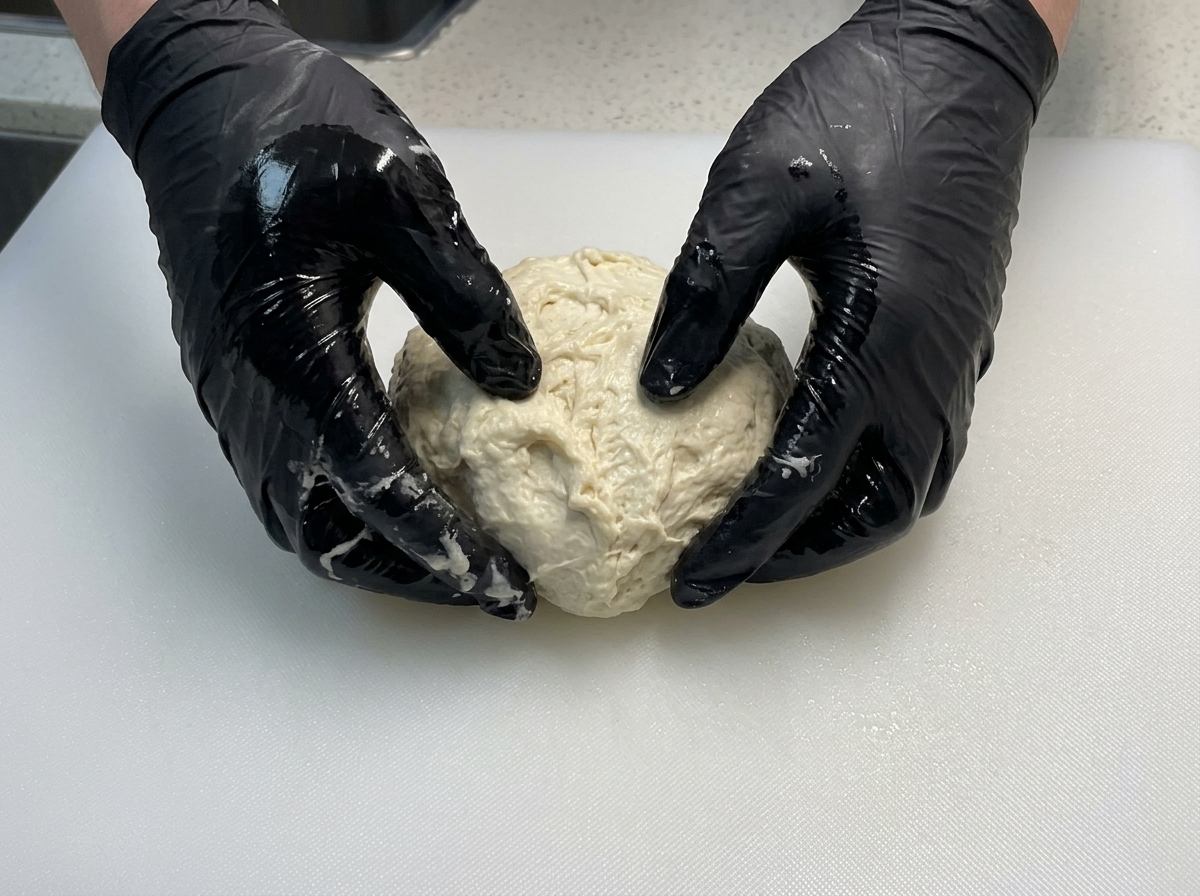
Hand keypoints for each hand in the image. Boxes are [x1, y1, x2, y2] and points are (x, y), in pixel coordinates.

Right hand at [102, 0, 541, 618]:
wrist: (202, 100)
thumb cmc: (301, 134)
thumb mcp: (399, 194)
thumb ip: (462, 293)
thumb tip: (523, 385)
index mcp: (295, 350)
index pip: (371, 482)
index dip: (440, 545)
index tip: (504, 584)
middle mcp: (255, 394)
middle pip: (327, 530)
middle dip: (410, 574)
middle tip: (488, 590)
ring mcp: (235, 394)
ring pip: (297, 518)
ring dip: (374, 554)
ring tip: (452, 564)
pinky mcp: (234, 383)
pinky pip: (283, 483)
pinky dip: (343, 517)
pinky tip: (398, 503)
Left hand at [640, 0, 1058, 606]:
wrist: (961, 57)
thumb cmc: (863, 106)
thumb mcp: (757, 188)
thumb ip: (707, 295)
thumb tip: (662, 389)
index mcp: (884, 335)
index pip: (805, 474)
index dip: (745, 540)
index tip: (690, 579)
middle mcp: (933, 364)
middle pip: (878, 507)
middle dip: (802, 555)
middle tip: (727, 570)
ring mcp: (958, 353)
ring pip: (911, 484)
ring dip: (841, 525)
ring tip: (770, 537)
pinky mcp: (960, 334)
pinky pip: (926, 443)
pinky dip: (871, 479)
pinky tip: (820, 464)